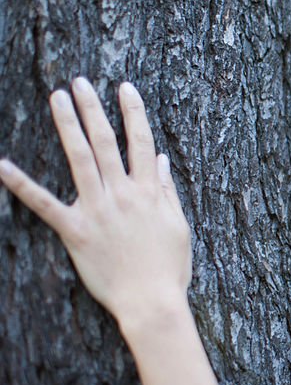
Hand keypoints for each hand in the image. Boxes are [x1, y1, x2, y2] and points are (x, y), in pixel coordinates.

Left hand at [0, 77, 192, 327]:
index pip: (141, 142)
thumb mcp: (178, 225)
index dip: (133, 112)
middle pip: (105, 142)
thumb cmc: (169, 268)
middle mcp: (123, 193)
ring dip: (68, 125)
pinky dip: (20, 183)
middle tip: (80, 82)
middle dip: (93, 109)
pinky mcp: (75, 231)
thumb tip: (161, 160)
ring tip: (58, 98)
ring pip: (79, 159)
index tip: (124, 88)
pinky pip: (43, 203)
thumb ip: (167, 191)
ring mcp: (97, 210)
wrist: (151, 302)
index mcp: (150, 191)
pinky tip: (1, 164)